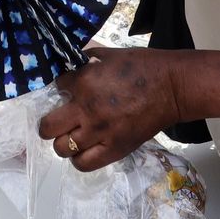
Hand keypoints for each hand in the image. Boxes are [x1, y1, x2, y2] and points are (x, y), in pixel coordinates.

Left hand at [39, 48, 219, 170]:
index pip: (55, 87)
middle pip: (48, 127)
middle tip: (58, 119)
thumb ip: (85, 60)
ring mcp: (100, 132)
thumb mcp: (108, 54)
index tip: (67, 89)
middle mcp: (87, 109)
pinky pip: (83, 163)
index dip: (60, 88)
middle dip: (49, 123)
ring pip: (62, 148)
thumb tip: (69, 64)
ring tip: (73, 135)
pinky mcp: (115, 149)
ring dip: (63, 142)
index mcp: (84, 81)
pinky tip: (84, 148)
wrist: (171, 87)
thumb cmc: (142, 66)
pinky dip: (79, 158)